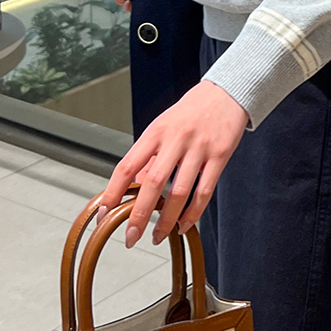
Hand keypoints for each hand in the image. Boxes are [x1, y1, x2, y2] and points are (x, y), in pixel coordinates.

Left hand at [96, 80, 248, 246]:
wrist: (226, 93)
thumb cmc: (190, 112)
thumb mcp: (163, 128)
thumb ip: (149, 157)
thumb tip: (133, 187)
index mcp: (155, 132)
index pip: (127, 165)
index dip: (113, 192)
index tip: (104, 213)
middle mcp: (175, 139)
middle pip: (152, 182)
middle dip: (139, 215)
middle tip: (131, 237)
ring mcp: (199, 148)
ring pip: (179, 192)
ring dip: (167, 220)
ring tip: (158, 236)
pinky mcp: (219, 156)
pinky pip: (204, 191)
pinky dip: (193, 213)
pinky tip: (184, 225)